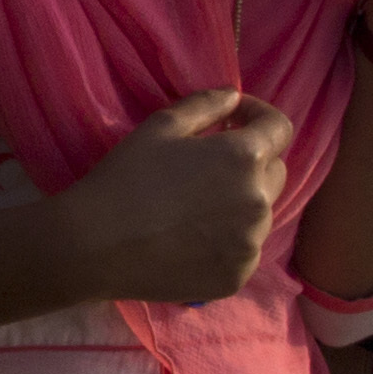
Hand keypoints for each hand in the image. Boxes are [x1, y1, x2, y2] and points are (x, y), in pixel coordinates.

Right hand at [57, 91, 291, 305]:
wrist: (93, 246)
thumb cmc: (124, 179)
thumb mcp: (159, 127)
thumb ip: (205, 105)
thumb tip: (235, 96)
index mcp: (244, 158)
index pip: (279, 128)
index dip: (259, 116)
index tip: (233, 119)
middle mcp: (259, 201)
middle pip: (275, 173)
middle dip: (251, 162)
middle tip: (210, 167)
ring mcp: (250, 244)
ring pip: (259, 215)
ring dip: (239, 204)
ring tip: (196, 209)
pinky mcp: (237, 277)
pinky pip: (243, 251)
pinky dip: (226, 242)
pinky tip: (191, 241)